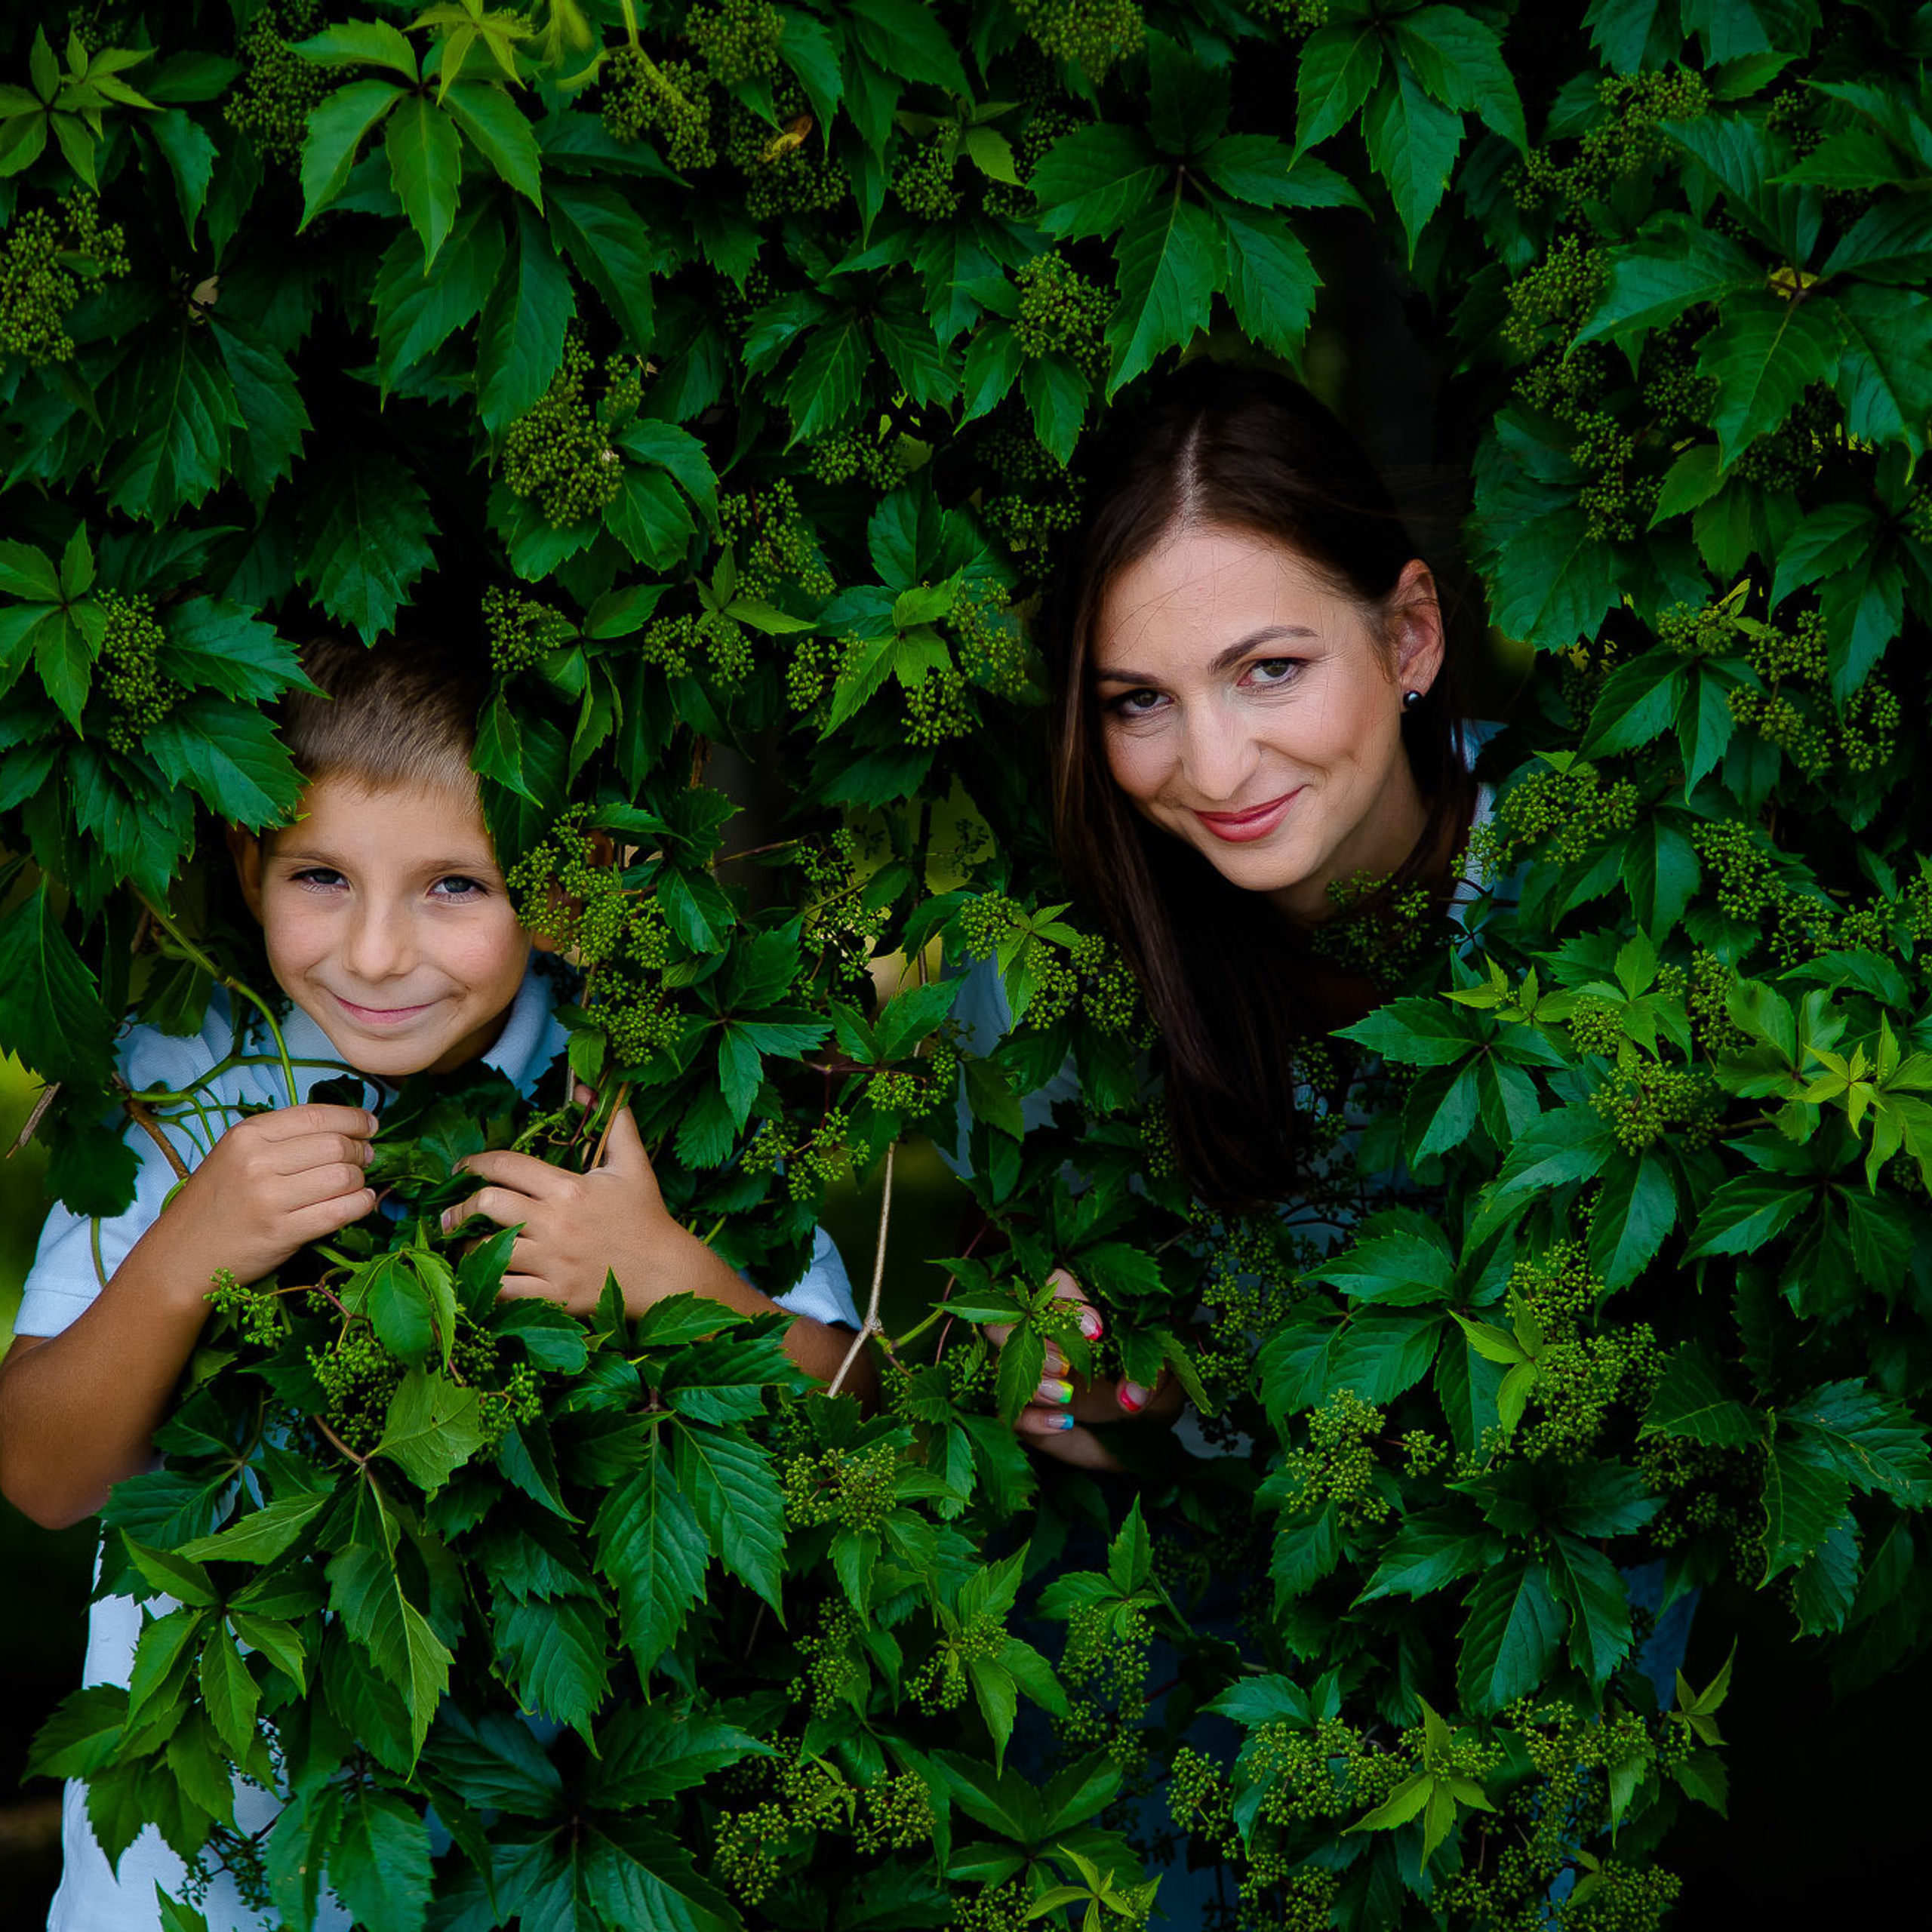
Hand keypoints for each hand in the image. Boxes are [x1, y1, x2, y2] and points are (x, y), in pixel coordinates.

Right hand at [163, 1103, 376, 1288]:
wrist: (182, 1257)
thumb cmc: (218, 1203)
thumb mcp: (237, 1155)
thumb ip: (283, 1138)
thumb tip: (348, 1127)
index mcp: (248, 1135)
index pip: (318, 1115)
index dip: (354, 1119)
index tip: (370, 1126)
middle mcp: (257, 1162)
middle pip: (337, 1146)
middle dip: (361, 1151)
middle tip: (366, 1158)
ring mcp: (269, 1198)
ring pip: (344, 1177)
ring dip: (361, 1180)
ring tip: (357, 1184)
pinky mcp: (282, 1232)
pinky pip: (341, 1212)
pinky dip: (362, 1205)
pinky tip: (363, 1202)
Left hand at [440, 1096, 697, 1314]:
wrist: (665, 1272)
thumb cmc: (646, 1216)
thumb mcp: (633, 1163)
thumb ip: (612, 1121)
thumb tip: (586, 1088)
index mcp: (568, 1188)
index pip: (505, 1165)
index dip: (475, 1163)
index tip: (462, 1169)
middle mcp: (555, 1223)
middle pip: (486, 1204)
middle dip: (461, 1206)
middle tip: (451, 1212)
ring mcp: (552, 1263)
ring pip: (485, 1251)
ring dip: (466, 1247)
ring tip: (462, 1244)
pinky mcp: (553, 1296)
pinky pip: (502, 1291)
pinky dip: (485, 1283)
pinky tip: (482, 1276)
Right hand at [986, 1267, 1183, 1471]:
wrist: (1142, 1433)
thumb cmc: (1148, 1387)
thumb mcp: (1165, 1375)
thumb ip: (1153, 1376)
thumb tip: (1130, 1396)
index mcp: (1076, 1312)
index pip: (1053, 1285)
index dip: (1068, 1302)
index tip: (1096, 1331)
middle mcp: (1042, 1337)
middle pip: (1007, 1318)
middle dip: (1034, 1341)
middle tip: (1066, 1365)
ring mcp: (1027, 1375)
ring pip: (999, 1363)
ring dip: (1030, 1379)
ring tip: (1066, 1396)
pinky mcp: (1022, 1413)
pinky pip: (1006, 1413)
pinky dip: (1030, 1419)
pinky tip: (1064, 1424)